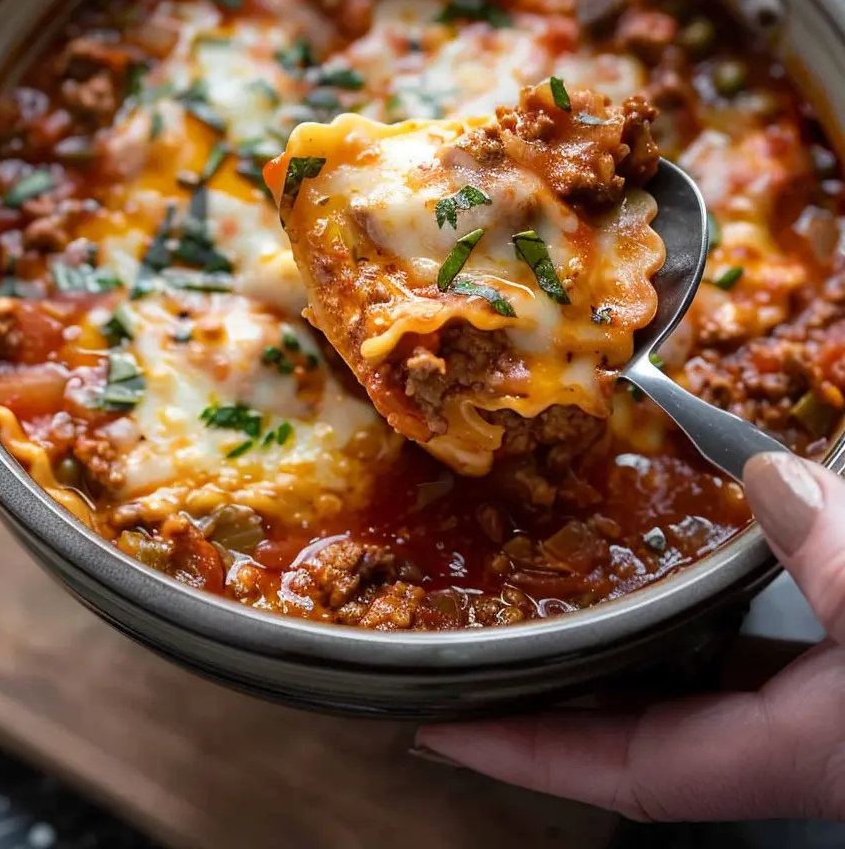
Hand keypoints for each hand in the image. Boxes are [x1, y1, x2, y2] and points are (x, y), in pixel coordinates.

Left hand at [416, 452, 844, 821]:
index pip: (623, 767)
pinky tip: (681, 569)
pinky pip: (741, 658)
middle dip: (549, 692)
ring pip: (687, 691)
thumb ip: (833, 556)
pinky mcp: (837, 688)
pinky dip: (697, 617)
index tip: (440, 725)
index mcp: (788, 754)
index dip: (523, 750)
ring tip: (554, 595)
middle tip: (477, 639)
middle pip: (635, 730)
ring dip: (620, 646)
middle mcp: (787, 749)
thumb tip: (762, 477)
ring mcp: (816, 720)